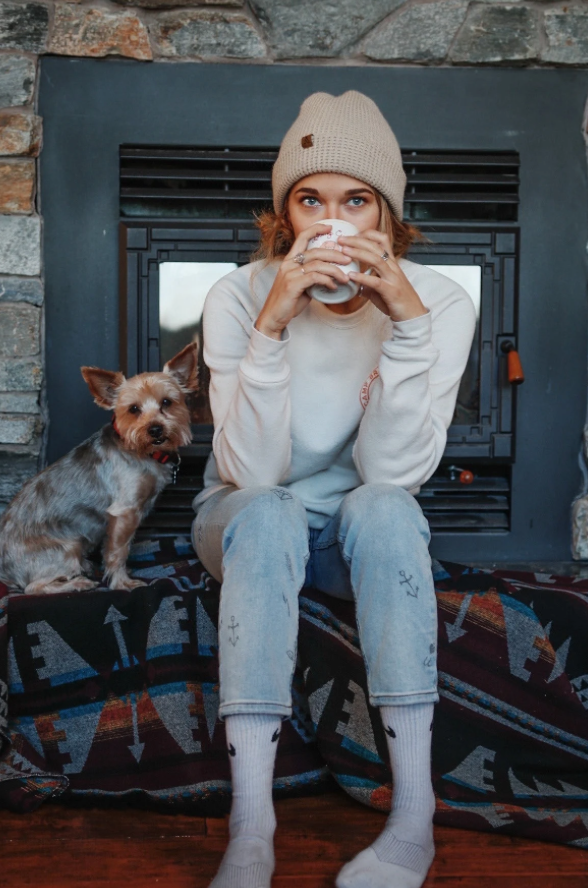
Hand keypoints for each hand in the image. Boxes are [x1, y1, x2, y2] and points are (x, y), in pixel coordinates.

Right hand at [255, 222, 353, 339]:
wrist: (273, 317)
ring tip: (345, 277)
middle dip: (334, 254)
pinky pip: (314, 277)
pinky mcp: (292, 285)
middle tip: (348, 259)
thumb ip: (312, 275)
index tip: (330, 227)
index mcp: (289, 260)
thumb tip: (330, 271)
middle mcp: (288, 264)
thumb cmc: (288, 302)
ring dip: (335, 270)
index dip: (316, 229)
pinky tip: (333, 286)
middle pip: (315, 251)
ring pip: (317, 264)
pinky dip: (327, 281)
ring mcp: (289, 274)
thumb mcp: (301, 285)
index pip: (302, 237)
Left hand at [339, 229, 427, 321]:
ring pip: (376, 260)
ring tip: (344, 251)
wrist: (413, 315)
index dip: (367, 234)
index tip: (352, 235)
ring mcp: (393, 278)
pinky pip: (375, 282)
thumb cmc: (397, 301)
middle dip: (357, 240)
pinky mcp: (391, 291)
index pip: (382, 240)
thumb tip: (355, 284)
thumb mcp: (382, 288)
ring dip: (358, 253)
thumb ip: (369, 284)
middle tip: (341, 239)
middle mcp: (393, 267)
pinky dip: (362, 277)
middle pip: (376, 246)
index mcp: (391, 263)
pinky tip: (351, 276)